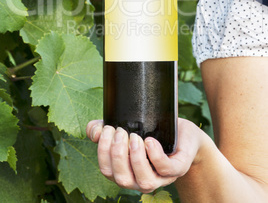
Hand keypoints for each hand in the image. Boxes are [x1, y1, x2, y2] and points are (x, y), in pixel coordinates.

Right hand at [86, 118, 204, 193]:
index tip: (106, 129)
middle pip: (122, 178)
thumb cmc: (153, 130)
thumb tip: (93, 130)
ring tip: (135, 137)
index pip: (106, 170)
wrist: (184, 133)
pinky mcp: (178, 167)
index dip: (103, 151)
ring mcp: (161, 176)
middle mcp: (141, 178)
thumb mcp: (128, 126)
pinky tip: (150, 141)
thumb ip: (106, 129)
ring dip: (136, 158)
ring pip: (144, 181)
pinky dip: (155, 156)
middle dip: (118, 154)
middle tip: (121, 131)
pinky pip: (166, 169)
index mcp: (126, 169)